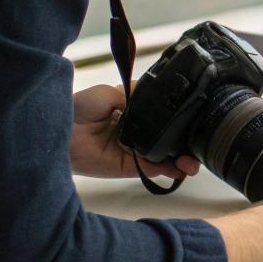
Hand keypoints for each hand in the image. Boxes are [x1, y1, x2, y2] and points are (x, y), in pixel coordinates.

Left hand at [68, 84, 200, 180]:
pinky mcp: (129, 168)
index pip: (162, 119)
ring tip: (194, 161)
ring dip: (183, 160)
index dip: (180, 121)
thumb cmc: (80, 108)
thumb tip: (159, 92)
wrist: (60, 130)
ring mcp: (135, 153)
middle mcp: (137, 134)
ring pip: (165, 158)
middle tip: (201, 144)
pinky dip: (169, 170)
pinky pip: (153, 169)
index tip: (197, 120)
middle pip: (168, 140)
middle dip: (187, 144)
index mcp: (133, 115)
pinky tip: (182, 167)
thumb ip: (137, 94)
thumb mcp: (111, 92)